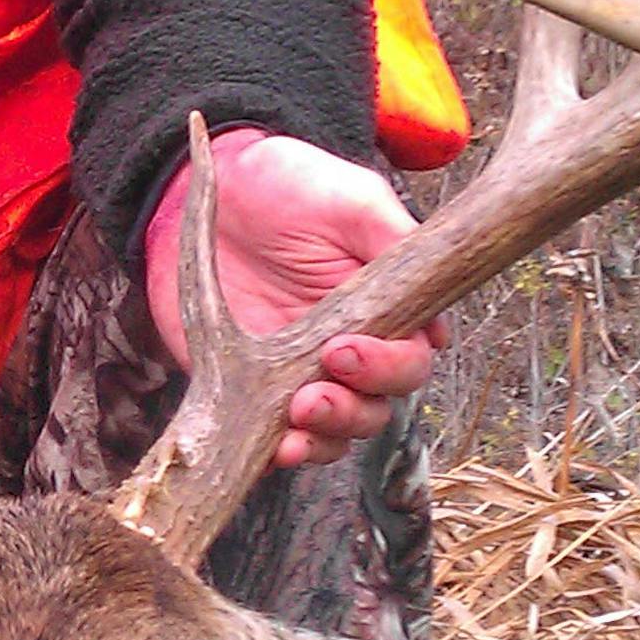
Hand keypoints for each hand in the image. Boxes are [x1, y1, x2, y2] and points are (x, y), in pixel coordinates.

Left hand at [142, 129, 441, 471]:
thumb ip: (394, 241)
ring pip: (334, 434)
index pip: (410, 360)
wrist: (202, 190)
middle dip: (350, 410)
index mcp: (384, 310)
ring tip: (292, 429)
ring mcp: (300, 376)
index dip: (387, 368)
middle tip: (311, 395)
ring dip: (320, 440)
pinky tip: (267, 449)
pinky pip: (276, 439)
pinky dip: (277, 453)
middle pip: (376, 407)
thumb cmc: (287, 185)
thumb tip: (437, 321)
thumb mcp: (349, 198)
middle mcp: (349, 351)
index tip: (343, 351)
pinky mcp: (252, 392)